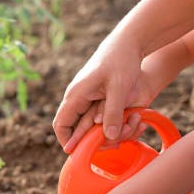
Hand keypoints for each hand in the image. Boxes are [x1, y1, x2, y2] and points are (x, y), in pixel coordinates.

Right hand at [53, 36, 144, 151]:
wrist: (130, 41)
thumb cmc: (121, 60)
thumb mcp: (119, 88)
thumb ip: (113, 113)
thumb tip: (108, 138)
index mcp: (76, 95)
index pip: (61, 125)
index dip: (67, 141)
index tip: (77, 153)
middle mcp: (79, 98)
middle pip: (77, 128)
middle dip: (95, 138)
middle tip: (115, 143)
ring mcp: (89, 97)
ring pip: (93, 123)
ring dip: (110, 130)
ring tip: (132, 126)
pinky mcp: (100, 95)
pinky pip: (102, 115)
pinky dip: (115, 121)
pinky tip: (132, 120)